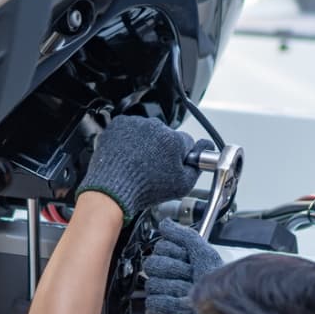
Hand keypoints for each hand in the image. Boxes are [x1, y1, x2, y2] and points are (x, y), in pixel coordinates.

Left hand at [76, 116, 212, 223]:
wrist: (113, 189)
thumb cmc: (143, 188)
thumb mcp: (182, 185)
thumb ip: (196, 167)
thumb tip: (201, 154)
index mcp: (174, 139)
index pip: (186, 142)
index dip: (181, 155)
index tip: (174, 163)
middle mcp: (156, 127)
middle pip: (166, 136)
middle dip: (162, 149)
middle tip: (153, 167)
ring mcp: (136, 124)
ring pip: (147, 132)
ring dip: (145, 143)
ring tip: (139, 163)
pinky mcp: (120, 125)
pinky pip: (129, 129)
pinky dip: (129, 139)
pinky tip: (128, 156)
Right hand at [142, 219, 223, 313]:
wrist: (223, 313)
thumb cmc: (218, 288)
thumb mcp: (204, 255)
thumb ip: (185, 236)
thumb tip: (165, 224)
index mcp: (178, 262)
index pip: (161, 248)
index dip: (176, 254)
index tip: (189, 260)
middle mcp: (169, 278)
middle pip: (153, 265)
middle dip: (175, 271)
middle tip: (189, 278)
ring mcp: (163, 296)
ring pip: (153, 284)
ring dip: (175, 291)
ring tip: (188, 296)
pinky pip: (154, 303)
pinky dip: (171, 307)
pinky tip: (183, 310)